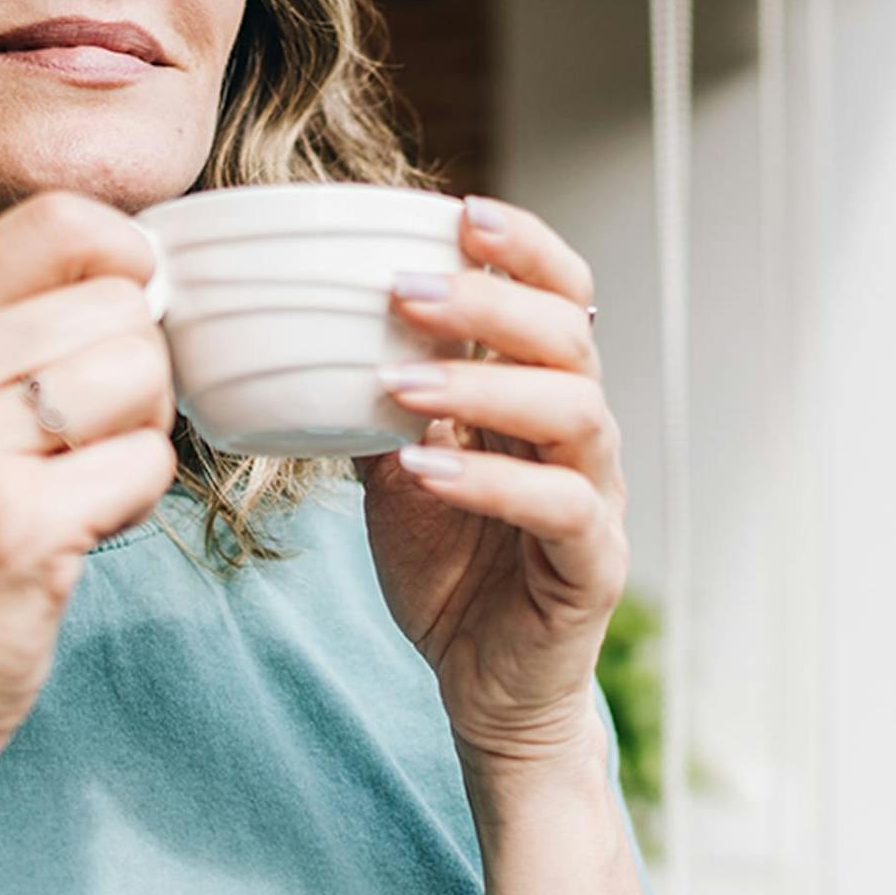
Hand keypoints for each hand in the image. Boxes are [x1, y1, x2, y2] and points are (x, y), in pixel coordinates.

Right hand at [0, 191, 176, 787]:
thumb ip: (10, 339)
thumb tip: (144, 273)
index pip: (58, 219)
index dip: (127, 261)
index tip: (122, 329)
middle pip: (120, 304)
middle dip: (137, 377)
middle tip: (81, 447)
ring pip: (142, 375)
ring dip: (137, 441)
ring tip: (72, 491)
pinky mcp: (17, 525)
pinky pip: (147, 467)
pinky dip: (135, 507)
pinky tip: (73, 537)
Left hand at [351, 195, 627, 765]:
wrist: (481, 684)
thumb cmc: (450, 568)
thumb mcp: (395, 469)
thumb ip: (375, 403)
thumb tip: (300, 333)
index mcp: (538, 397)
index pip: (559, 296)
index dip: (524, 248)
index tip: (460, 210)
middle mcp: (580, 435)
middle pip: (567, 337)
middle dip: (488, 301)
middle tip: (403, 290)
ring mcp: (595, 497)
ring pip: (573, 412)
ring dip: (481, 385)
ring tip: (399, 381)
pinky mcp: (592, 564)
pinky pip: (559, 509)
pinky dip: (490, 483)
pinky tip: (424, 470)